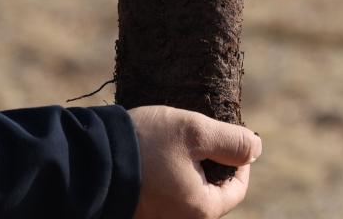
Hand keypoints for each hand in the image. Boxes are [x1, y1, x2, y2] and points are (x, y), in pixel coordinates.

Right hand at [129, 106, 261, 218]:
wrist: (86, 159)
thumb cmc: (144, 145)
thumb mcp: (195, 132)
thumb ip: (231, 141)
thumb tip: (256, 150)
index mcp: (200, 211)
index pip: (237, 189)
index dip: (240, 161)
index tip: (232, 137)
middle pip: (212, 194)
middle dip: (213, 164)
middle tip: (203, 137)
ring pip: (189, 194)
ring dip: (191, 170)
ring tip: (179, 144)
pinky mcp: (140, 213)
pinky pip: (167, 197)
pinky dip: (170, 178)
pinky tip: (160, 157)